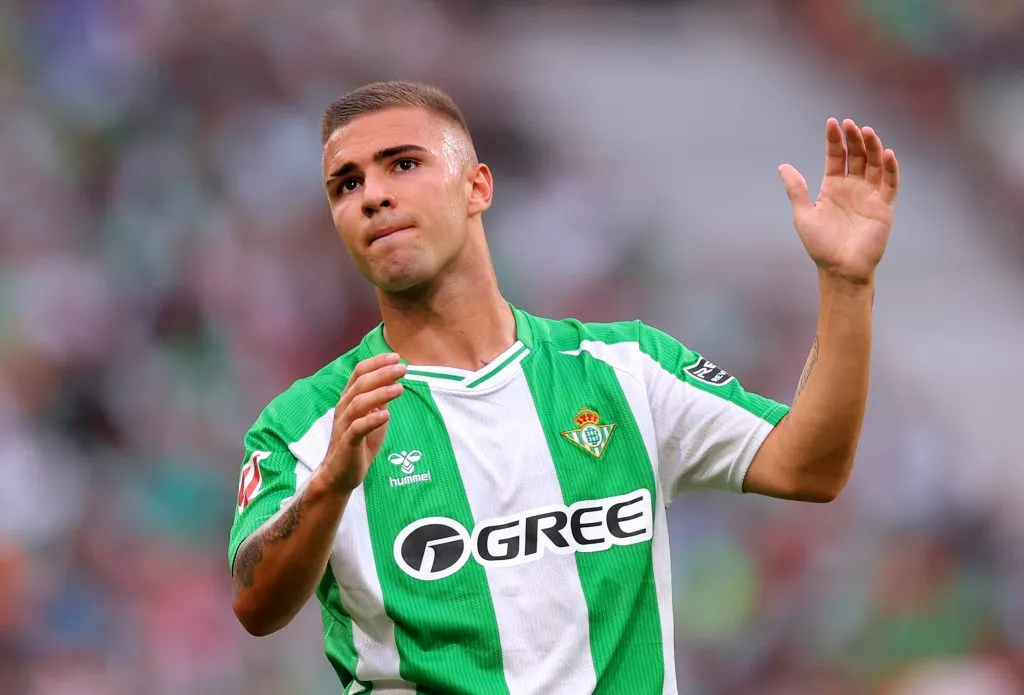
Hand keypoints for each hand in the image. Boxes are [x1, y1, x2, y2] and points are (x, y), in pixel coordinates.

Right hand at [321, 353, 405, 491]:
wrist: (340, 474)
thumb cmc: (358, 444)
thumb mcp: (373, 417)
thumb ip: (380, 399)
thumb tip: (395, 378)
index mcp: (349, 399)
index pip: (359, 373)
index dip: (377, 363)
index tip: (396, 357)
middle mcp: (344, 408)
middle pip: (360, 384)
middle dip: (382, 374)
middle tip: (402, 368)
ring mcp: (343, 425)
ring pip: (358, 403)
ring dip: (380, 394)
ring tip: (399, 388)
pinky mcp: (347, 443)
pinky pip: (357, 429)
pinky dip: (371, 420)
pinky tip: (385, 415)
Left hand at [779, 118, 899, 285]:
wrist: (840, 269)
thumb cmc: (820, 246)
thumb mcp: (803, 214)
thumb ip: (796, 189)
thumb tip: (782, 165)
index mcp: (832, 187)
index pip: (836, 157)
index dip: (835, 140)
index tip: (832, 123)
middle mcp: (853, 187)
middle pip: (856, 156)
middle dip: (854, 139)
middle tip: (850, 124)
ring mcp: (870, 195)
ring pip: (874, 164)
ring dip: (872, 147)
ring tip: (867, 131)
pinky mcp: (884, 207)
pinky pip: (890, 183)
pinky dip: (890, 168)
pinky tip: (886, 153)